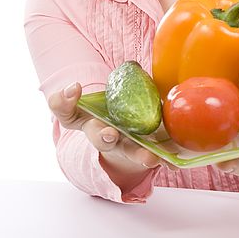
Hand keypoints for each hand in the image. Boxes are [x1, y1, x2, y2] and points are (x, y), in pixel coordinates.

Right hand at [47, 82, 177, 171]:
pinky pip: (155, 155)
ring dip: (139, 155)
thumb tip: (106, 75)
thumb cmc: (111, 109)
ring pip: (129, 151)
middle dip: (104, 137)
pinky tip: (173, 162)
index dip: (65, 101)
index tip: (75, 88)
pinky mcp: (146, 149)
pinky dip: (164, 159)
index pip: (67, 112)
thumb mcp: (104, 93)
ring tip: (150, 158)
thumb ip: (109, 80)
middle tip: (109, 134)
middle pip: (100, 139)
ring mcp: (124, 145)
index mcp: (88, 119)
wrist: (129, 129)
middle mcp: (104, 135)